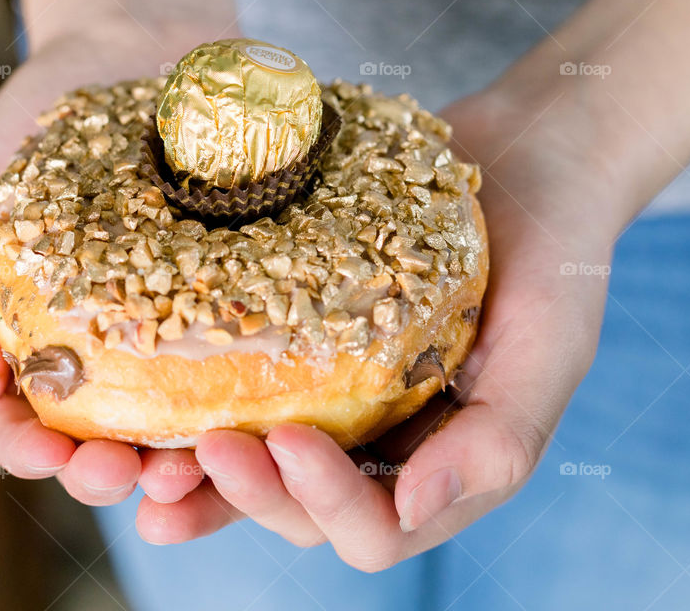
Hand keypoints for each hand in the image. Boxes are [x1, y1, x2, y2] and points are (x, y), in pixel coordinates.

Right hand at [0, 20, 233, 505]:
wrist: (138, 54)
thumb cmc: (43, 126)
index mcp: (43, 346)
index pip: (27, 426)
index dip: (36, 454)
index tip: (58, 452)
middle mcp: (117, 356)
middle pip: (114, 444)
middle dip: (122, 474)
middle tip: (141, 470)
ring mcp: (186, 335)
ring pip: (189, 426)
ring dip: (196, 462)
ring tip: (208, 458)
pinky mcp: (250, 307)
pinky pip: (260, 366)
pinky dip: (260, 401)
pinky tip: (271, 408)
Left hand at [134, 83, 623, 570]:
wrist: (524, 165)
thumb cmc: (552, 259)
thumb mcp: (549, 350)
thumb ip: (499, 442)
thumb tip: (414, 512)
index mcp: (445, 468)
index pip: (377, 525)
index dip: (326, 501)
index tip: (287, 438)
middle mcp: (387, 449)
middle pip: (303, 511)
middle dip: (247, 494)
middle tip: (197, 452)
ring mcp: (342, 405)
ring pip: (261, 471)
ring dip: (200, 482)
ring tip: (137, 469)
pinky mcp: (305, 351)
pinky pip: (246, 395)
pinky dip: (191, 415)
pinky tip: (140, 409)